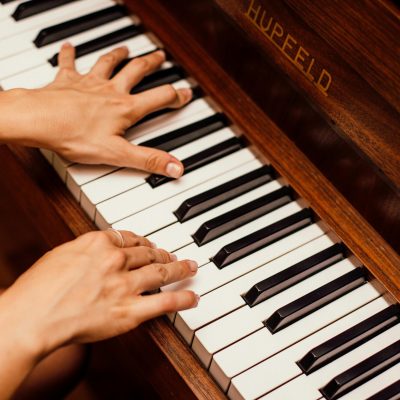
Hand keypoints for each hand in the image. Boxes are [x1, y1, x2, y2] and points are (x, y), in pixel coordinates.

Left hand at [0, 45, 192, 177]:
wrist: (39, 120)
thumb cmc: (74, 135)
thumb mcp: (117, 154)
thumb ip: (148, 160)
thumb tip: (176, 168)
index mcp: (125, 108)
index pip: (159, 98)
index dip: (176, 96)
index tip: (185, 93)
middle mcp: (110, 91)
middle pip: (136, 71)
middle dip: (150, 64)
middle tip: (159, 57)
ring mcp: (89, 83)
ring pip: (108, 63)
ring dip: (119, 55)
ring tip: (126, 49)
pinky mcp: (67, 80)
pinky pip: (69, 62)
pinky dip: (70, 54)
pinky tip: (70, 46)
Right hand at [0, 230, 197, 357]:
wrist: (33, 316)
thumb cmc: (38, 288)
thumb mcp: (61, 255)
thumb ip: (86, 250)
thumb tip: (97, 251)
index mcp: (99, 243)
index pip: (130, 238)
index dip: (143, 241)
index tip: (149, 244)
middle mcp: (116, 260)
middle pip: (149, 253)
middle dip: (164, 253)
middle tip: (173, 254)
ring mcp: (125, 284)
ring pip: (162, 271)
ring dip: (179, 269)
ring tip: (190, 267)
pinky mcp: (130, 310)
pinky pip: (164, 303)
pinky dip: (183, 299)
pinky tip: (193, 297)